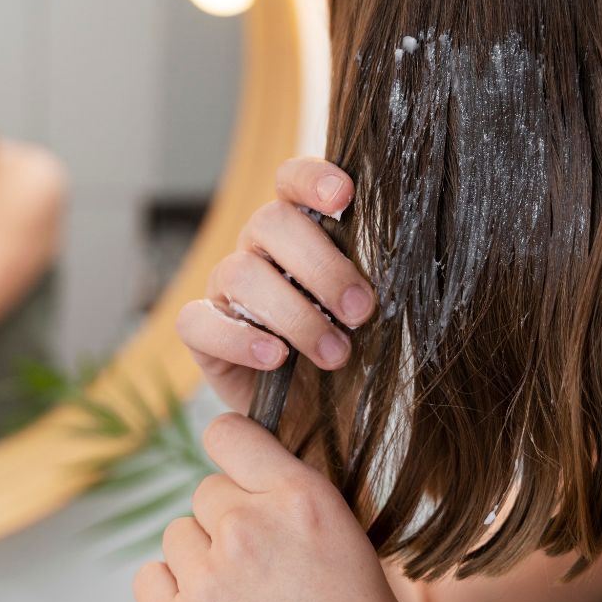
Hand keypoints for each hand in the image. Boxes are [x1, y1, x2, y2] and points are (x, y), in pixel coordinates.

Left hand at [134, 412, 410, 601]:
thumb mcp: (343, 532)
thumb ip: (291, 491)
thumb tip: (244, 467)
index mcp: (299, 498)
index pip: (228, 432)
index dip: (232, 449)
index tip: (239, 469)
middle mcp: (248, 529)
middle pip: (206, 491)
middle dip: (229, 519)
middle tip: (264, 560)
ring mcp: (209, 578)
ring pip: (178, 534)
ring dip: (202, 557)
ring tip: (244, 593)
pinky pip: (150, 577)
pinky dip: (173, 592)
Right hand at [175, 157, 376, 412]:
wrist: (332, 423)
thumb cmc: (362, 356)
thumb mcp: (381, 315)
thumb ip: (376, 279)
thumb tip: (404, 255)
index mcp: (304, 230)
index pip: (292, 181)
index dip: (312, 179)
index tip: (345, 197)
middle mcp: (260, 250)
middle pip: (269, 222)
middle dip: (321, 267)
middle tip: (361, 311)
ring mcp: (227, 289)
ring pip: (240, 272)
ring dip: (294, 313)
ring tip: (335, 354)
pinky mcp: (204, 334)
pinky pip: (198, 321)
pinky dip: (238, 338)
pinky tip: (276, 358)